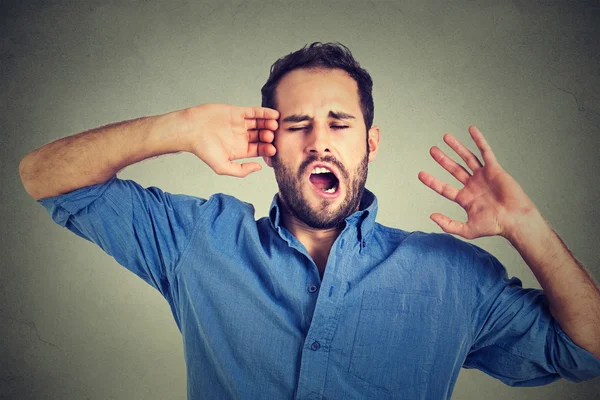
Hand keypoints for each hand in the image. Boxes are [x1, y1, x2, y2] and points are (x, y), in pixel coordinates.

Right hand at [183, 104, 278, 176]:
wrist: (190, 130)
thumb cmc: (203, 149)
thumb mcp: (222, 167)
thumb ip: (241, 170)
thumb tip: (259, 168)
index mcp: (241, 150)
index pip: (260, 150)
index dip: (268, 149)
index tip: (272, 149)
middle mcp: (242, 137)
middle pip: (262, 136)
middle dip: (269, 136)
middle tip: (272, 136)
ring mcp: (240, 124)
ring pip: (260, 123)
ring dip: (268, 124)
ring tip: (274, 125)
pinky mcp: (237, 112)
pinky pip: (254, 112)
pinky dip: (264, 113)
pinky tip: (273, 115)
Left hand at [418, 126, 536, 239]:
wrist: (514, 220)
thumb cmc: (494, 226)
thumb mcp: (467, 229)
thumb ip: (448, 224)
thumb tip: (431, 216)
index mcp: (465, 198)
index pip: (444, 188)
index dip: (432, 181)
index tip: (420, 174)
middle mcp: (473, 185)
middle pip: (454, 169)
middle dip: (443, 159)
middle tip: (432, 150)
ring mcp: (483, 176)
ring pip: (467, 158)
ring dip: (456, 147)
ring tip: (446, 137)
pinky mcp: (494, 169)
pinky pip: (485, 152)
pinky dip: (478, 140)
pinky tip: (471, 130)